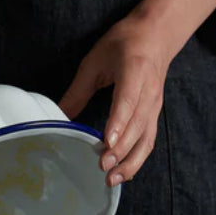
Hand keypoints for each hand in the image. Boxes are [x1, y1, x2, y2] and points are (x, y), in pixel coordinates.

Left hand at [58, 0, 215, 186]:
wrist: (156, 35)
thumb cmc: (123, 44)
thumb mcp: (94, 61)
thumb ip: (77, 91)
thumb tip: (58, 117)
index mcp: (134, 72)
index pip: (126, 102)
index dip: (118, 123)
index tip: (107, 142)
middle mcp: (148, 93)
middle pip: (137, 126)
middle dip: (121, 150)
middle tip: (103, 167)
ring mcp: (154, 106)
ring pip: (146, 139)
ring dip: (131, 162)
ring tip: (113, 179)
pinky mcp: (154, 115)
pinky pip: (148, 141)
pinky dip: (137, 159)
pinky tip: (123, 172)